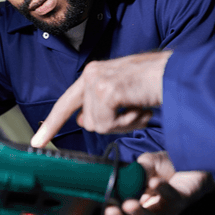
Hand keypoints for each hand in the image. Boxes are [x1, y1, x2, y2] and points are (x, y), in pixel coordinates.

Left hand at [31, 50, 171, 147]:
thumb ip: (101, 104)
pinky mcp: (106, 92)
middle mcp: (91, 73)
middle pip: (86, 121)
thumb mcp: (124, 93)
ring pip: (98, 126)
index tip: (38, 142)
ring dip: (124, 123)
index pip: (66, 102)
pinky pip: (108, 125)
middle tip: (135, 111)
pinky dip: (128, 123)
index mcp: (94, 73)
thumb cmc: (157, 83)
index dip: (52, 123)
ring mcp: (97, 81)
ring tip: (140, 107)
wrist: (176, 74)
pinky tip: (141, 108)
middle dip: (111, 124)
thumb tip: (83, 120)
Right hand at [102, 152, 212, 214]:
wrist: (192, 160)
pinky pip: (171, 199)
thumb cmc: (165, 166)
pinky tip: (155, 182)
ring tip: (129, 203)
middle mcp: (151, 212)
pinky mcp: (182, 200)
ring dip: (139, 213)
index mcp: (137, 206)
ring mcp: (167, 208)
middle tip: (111, 211)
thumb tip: (124, 178)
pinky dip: (162, 190)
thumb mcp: (146, 163)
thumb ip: (136, 170)